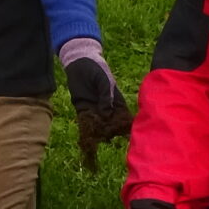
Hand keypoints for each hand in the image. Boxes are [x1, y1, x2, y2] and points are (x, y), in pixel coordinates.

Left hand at [65, 48, 130, 173]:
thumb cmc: (96, 70)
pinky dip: (86, 129)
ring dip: (98, 134)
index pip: (123, 117)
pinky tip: (86, 139)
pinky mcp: (83, 109)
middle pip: (111, 125)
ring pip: (98, 125)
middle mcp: (106, 108)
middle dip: (111, 134)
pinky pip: (85, 121)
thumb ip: (106, 96)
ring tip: (99, 144)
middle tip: (111, 142)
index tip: (127, 137)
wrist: (80, 63)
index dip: (125, 127)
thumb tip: (107, 114)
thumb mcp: (104, 81)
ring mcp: (95, 110)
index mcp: (116, 102)